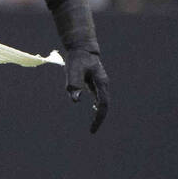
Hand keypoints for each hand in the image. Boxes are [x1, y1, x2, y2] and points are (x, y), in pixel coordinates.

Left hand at [52, 0, 108, 133]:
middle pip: (104, 105)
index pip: (103, 105)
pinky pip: (99, 96)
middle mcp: (103, 84)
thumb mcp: (73, 70)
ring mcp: (100, 83)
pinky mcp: (95, 82)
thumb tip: (75, 100)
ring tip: (94, 124)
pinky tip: (94, 108)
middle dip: (99, 118)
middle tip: (92, 130)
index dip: (98, 118)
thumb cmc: (77, 58)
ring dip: (99, 112)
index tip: (92, 128)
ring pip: (103, 101)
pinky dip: (97, 104)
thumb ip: (73, 84)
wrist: (82, 47)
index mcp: (101, 83)